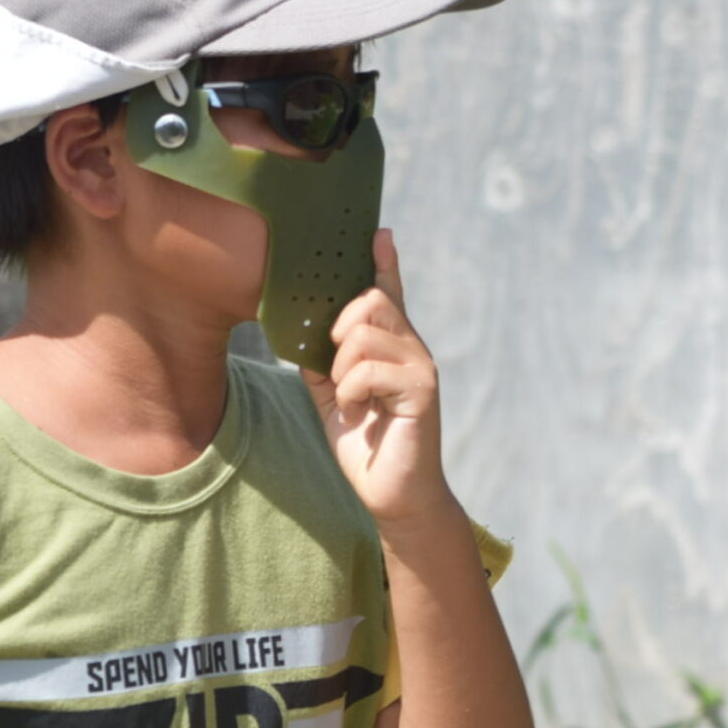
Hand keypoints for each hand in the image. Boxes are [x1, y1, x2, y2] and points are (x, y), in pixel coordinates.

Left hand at [300, 229, 454, 527]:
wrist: (392, 495)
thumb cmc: (365, 446)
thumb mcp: (333, 397)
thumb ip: (323, 363)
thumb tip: (305, 331)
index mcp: (391, 347)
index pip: (389, 294)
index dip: (384, 262)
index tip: (378, 232)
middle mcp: (412, 349)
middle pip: (371, 301)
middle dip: (339, 328)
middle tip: (333, 367)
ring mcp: (421, 367)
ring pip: (365, 333)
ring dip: (341, 369)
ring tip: (349, 399)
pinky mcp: (422, 390)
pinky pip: (369, 369)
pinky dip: (350, 391)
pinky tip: (358, 413)